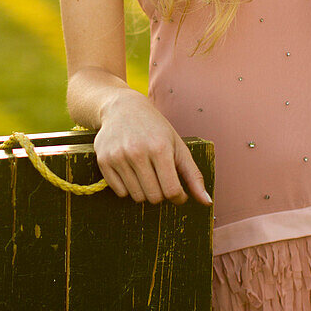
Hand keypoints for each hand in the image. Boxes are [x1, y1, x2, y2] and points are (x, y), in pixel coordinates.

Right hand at [94, 90, 212, 206]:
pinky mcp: (103, 160)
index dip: (178, 197)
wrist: (122, 108)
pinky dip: (128, 188)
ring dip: (144, 191)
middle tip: (160, 179)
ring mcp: (118, 156)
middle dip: (161, 194)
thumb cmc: (155, 128)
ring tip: (145, 173)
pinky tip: (131, 171)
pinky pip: (119, 192)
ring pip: (136, 196)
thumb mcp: (178, 146)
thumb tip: (207, 202)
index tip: (178, 192)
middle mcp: (137, 152)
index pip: (172, 191)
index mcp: (160, 148)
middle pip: (154, 197)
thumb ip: (193, 175)